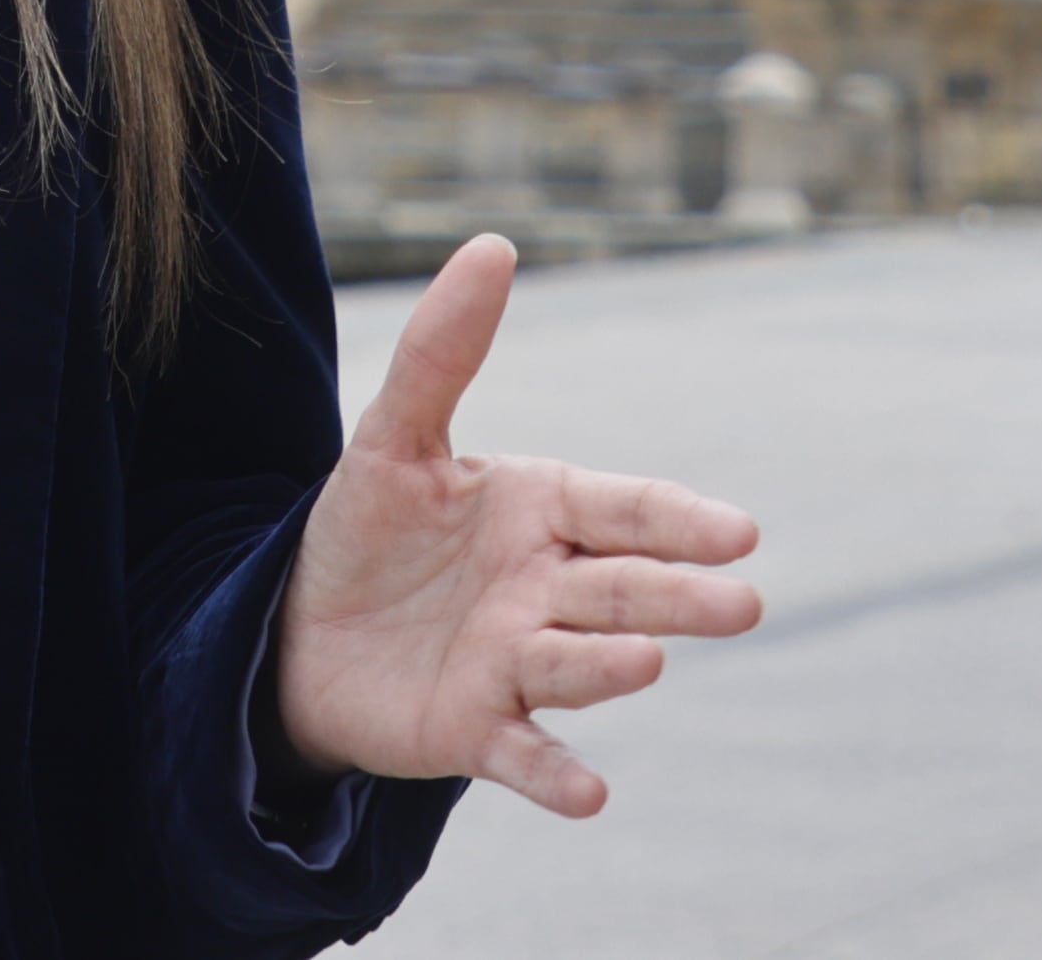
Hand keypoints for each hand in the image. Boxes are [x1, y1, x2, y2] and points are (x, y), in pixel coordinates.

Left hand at [269, 232, 761, 817]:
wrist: (298, 633)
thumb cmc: (366, 532)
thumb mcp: (392, 437)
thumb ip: (441, 351)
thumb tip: (494, 243)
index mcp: (541, 512)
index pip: (623, 510)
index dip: (677, 520)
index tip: (738, 531)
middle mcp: (544, 591)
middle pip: (621, 588)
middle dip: (678, 595)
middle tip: (742, 603)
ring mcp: (514, 664)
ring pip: (576, 665)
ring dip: (613, 668)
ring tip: (648, 662)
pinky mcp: (473, 730)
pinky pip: (522, 753)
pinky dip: (556, 774)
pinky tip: (593, 797)